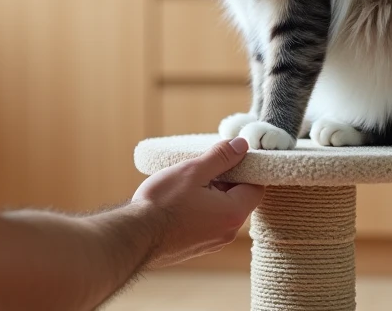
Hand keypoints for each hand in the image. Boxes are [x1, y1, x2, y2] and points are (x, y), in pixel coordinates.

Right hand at [131, 137, 264, 268]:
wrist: (135, 236)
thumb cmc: (163, 203)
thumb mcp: (192, 171)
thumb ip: (220, 158)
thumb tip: (241, 145)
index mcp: (233, 213)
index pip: (256, 187)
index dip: (247, 168)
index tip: (232, 155)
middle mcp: (228, 232)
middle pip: (239, 199)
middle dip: (227, 180)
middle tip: (205, 165)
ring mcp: (212, 242)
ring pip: (222, 211)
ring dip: (212, 194)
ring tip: (189, 181)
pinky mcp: (197, 247)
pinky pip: (209, 222)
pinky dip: (202, 208)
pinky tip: (181, 199)